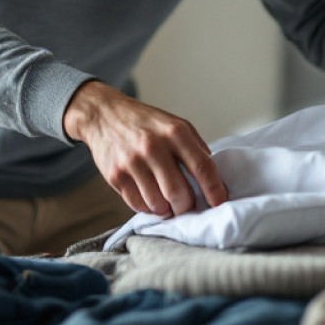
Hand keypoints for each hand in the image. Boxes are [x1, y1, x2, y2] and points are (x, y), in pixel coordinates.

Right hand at [63, 80, 227, 216]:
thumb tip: (213, 177)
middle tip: (188, 206)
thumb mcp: (175, 124)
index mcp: (175, 132)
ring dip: (167, 209)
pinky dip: (148, 208)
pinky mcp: (116, 175)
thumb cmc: (145, 122)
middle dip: (187, 206)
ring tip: (168, 203)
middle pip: (178, 192)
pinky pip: (138, 205)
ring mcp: (132, 162)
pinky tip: (150, 198)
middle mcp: (153, 147)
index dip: (214, 189)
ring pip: (158, 204)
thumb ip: (195, 147)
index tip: (220, 203)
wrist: (104, 114)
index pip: (202, 167)